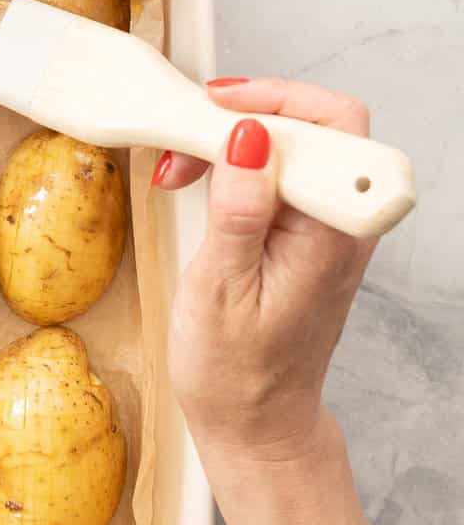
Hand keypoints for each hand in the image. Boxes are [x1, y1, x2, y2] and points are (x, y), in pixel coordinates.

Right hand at [155, 77, 375, 464]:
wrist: (255, 424)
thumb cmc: (235, 371)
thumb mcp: (219, 289)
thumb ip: (240, 210)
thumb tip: (250, 138)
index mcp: (330, 235)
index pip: (334, 126)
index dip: (277, 101)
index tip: (216, 109)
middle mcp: (341, 225)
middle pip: (317, 125)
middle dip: (247, 115)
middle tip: (190, 136)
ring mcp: (327, 227)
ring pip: (294, 144)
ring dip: (234, 140)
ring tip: (182, 170)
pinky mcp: (306, 233)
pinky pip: (281, 173)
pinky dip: (237, 164)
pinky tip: (202, 183)